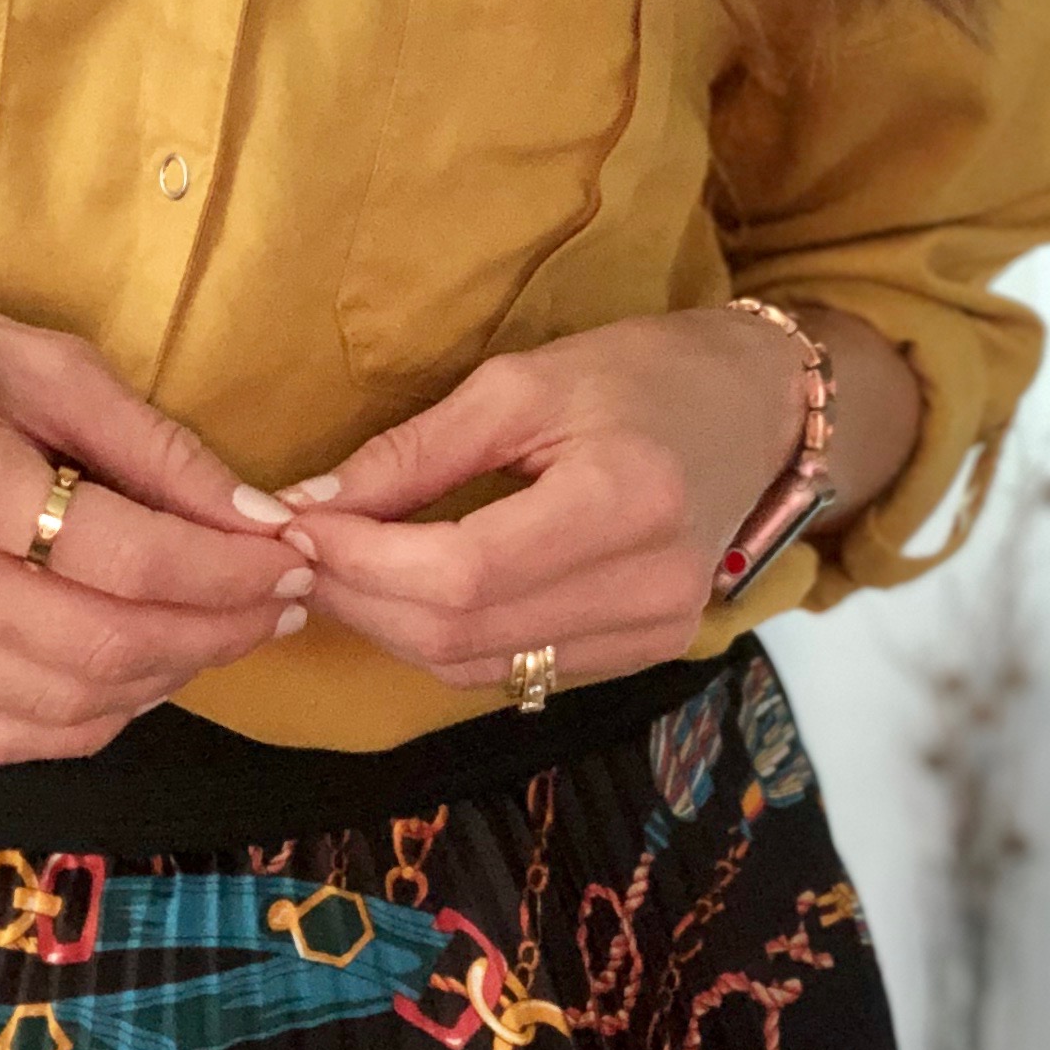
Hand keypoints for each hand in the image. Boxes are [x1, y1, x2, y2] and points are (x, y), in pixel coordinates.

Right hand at [0, 288, 308, 761]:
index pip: (126, 559)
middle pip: (103, 647)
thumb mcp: (52, 369)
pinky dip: (96, 716)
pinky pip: (10, 734)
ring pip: (66, 708)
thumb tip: (261, 523)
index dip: (229, 573)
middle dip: (218, 634)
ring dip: (169, 680)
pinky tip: (142, 667)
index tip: (293, 560)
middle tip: (282, 604)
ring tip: (223, 631)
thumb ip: (159, 453)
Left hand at [284, 310, 816, 691]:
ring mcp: (652, 635)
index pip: (462, 571)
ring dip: (388, 626)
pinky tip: (404, 594)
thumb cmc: (641, 375)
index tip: (294, 525)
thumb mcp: (524, 382)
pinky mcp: (642, 656)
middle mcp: (648, 588)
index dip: (362, 559)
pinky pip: (510, 673)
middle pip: (460, 633)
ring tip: (338, 570)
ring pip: (475, 668)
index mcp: (626, 502)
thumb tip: (308, 506)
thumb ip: (415, 451)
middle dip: (359, 597)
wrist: (755, 413)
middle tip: (298, 552)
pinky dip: (441, 640)